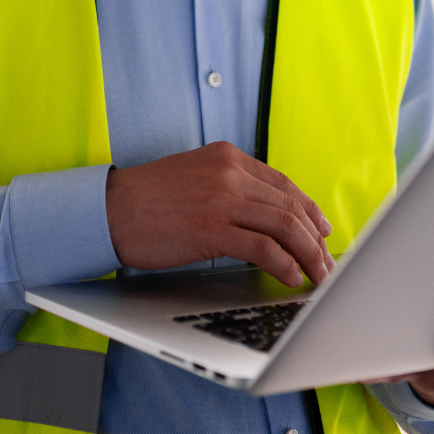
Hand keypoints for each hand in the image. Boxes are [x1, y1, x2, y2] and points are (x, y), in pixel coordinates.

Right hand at [105, 141, 333, 287]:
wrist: (107, 210)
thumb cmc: (146, 200)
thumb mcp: (194, 177)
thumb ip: (228, 187)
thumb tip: (261, 216)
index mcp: (228, 157)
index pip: (283, 184)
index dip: (309, 210)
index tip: (322, 229)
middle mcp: (230, 172)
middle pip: (291, 206)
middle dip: (315, 238)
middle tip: (326, 262)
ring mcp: (222, 199)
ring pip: (285, 226)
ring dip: (308, 255)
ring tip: (317, 276)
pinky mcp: (212, 228)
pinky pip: (263, 248)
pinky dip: (284, 264)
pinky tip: (291, 277)